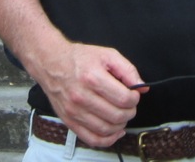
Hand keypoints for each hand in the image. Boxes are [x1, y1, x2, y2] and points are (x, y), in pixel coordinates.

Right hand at [29, 41, 144, 146]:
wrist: (52, 63)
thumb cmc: (79, 58)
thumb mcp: (107, 55)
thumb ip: (128, 70)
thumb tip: (142, 87)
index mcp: (93, 77)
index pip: (123, 98)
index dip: (134, 98)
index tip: (134, 95)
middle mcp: (82, 96)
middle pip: (116, 115)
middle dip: (130, 112)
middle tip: (129, 105)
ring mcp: (74, 111)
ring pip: (106, 130)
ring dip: (120, 125)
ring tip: (122, 115)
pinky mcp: (69, 121)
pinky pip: (91, 139)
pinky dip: (107, 140)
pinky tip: (115, 132)